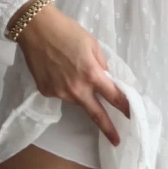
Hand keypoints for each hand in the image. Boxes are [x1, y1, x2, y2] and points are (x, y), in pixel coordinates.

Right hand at [16, 4, 130, 146]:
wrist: (35, 28)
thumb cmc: (66, 30)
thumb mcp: (91, 43)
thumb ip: (100, 64)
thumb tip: (105, 78)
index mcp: (91, 74)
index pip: (113, 96)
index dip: (124, 107)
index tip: (132, 116)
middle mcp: (76, 88)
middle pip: (96, 114)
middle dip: (108, 128)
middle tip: (116, 140)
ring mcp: (59, 93)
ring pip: (76, 99)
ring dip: (80, 93)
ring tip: (70, 70)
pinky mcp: (46, 92)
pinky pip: (60, 93)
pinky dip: (63, 85)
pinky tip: (56, 69)